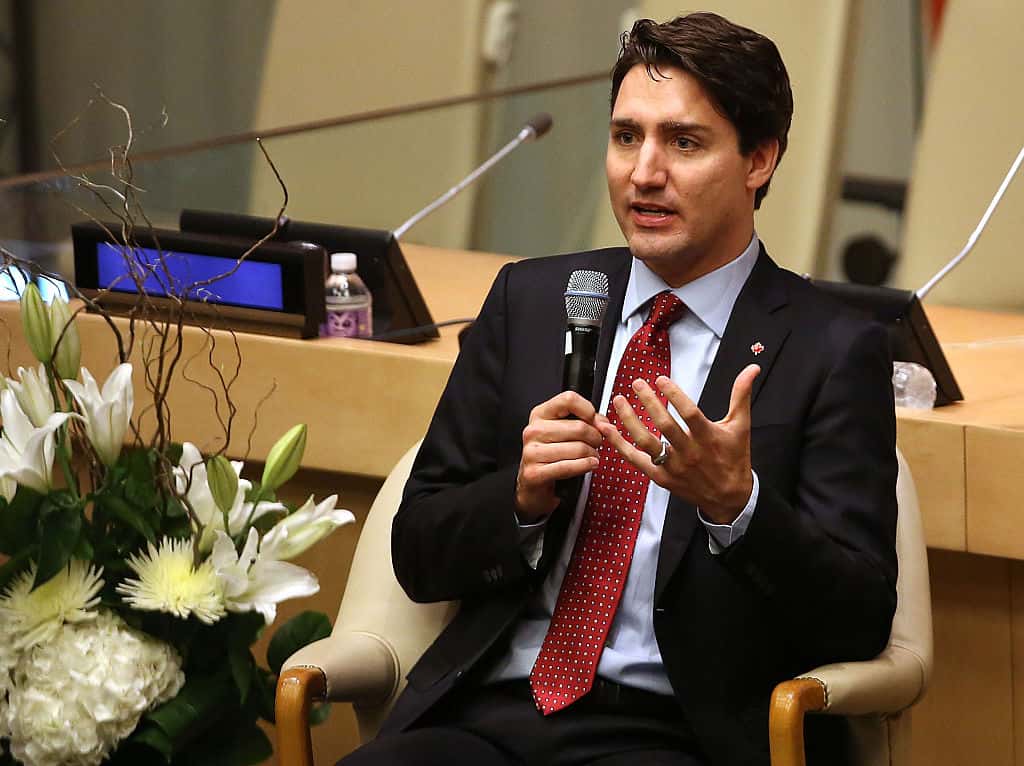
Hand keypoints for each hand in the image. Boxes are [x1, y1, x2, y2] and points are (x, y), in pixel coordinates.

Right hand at [515, 391, 602, 521]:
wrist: (534, 484)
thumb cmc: (552, 455)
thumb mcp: (565, 431)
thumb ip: (587, 421)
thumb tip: (604, 423)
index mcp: (540, 414)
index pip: (568, 399)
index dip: (588, 410)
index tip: (594, 421)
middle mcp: (533, 430)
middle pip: (579, 427)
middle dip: (596, 437)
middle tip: (596, 444)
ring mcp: (532, 452)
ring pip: (578, 448)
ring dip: (592, 455)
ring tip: (592, 457)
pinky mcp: (534, 473)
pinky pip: (569, 466)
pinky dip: (585, 466)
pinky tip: (590, 465)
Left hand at [596, 364, 759, 523]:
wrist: (730, 498)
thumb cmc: (734, 458)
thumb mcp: (741, 426)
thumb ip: (741, 396)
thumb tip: (752, 369)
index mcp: (708, 438)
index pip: (690, 414)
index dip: (675, 396)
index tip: (661, 380)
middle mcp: (689, 452)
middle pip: (665, 426)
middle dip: (649, 403)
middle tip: (637, 383)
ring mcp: (673, 466)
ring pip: (647, 442)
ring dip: (629, 421)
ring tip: (619, 401)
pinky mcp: (661, 477)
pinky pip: (636, 460)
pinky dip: (619, 444)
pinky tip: (607, 428)